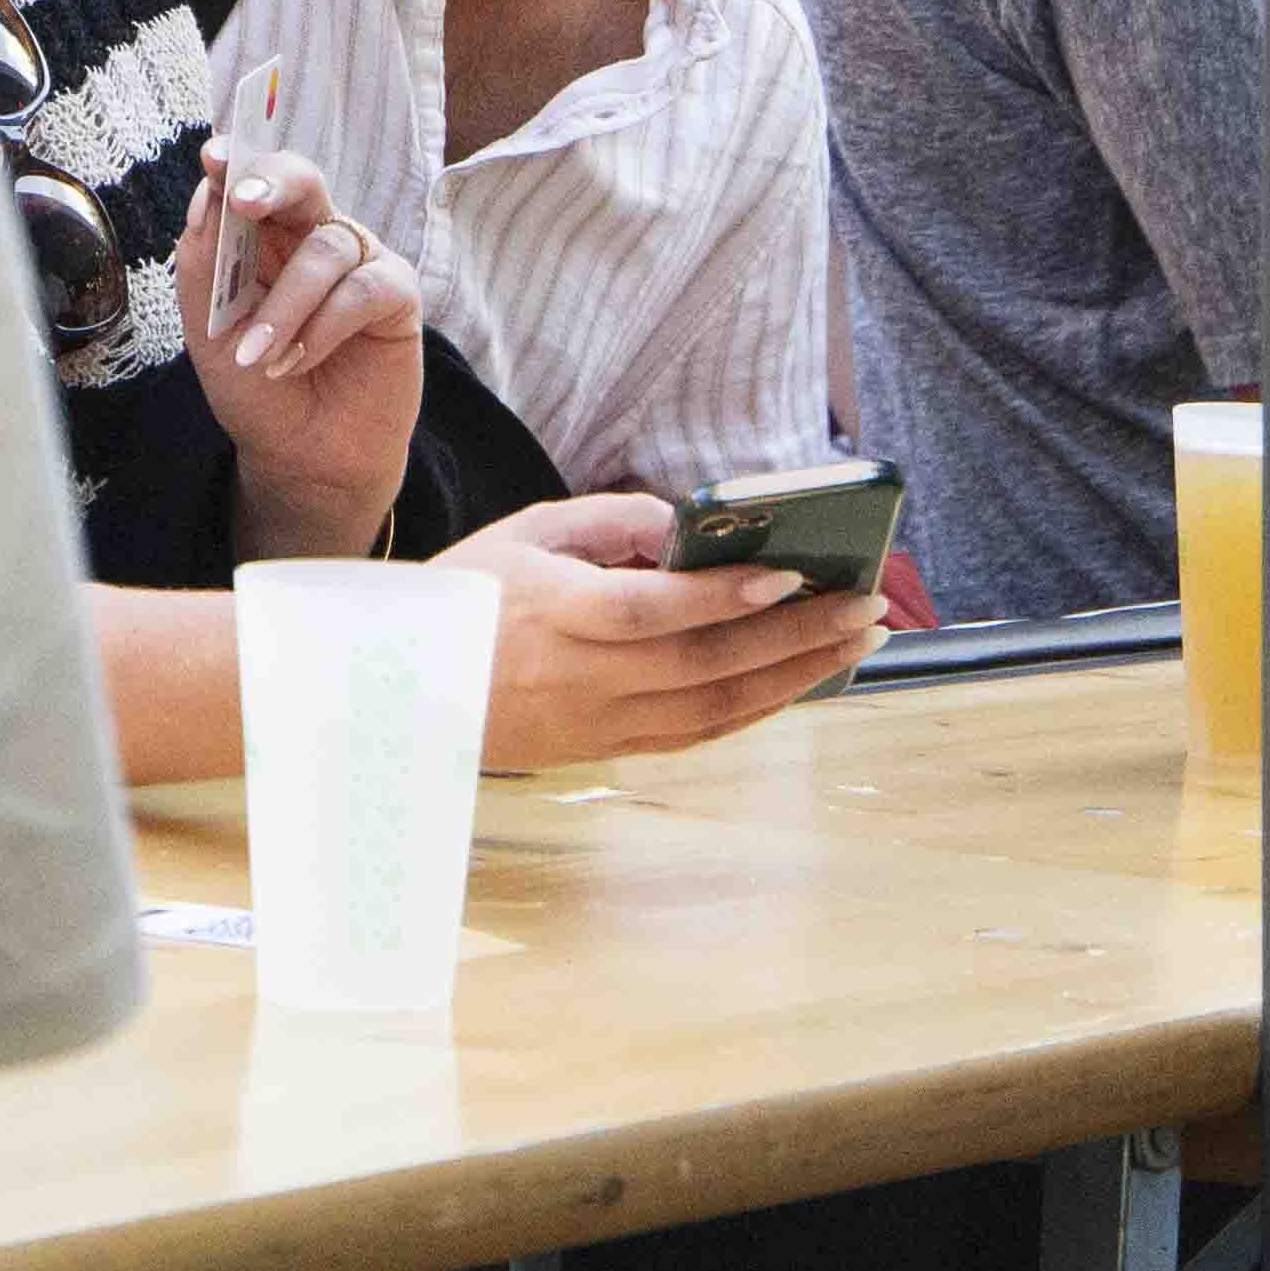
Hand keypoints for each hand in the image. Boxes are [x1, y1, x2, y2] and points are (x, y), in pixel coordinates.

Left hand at [177, 142, 422, 549]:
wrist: (301, 456)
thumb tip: (207, 197)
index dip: (235, 161)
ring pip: (326, 248)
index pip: (251, 182)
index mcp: (262, 236)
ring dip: (285, 306)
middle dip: (273, 182)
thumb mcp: (209, 331)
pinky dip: (323, 326)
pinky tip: (298, 362)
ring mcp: (358, 262)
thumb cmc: (255, 388)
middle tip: (244, 201)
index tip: (212, 157)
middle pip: (303, 180)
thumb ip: (204, 265)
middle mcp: (313, 236)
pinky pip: (363, 289)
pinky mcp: (397, 295)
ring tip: (259, 357)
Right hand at [440, 492, 882, 765]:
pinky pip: (700, 733)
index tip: (786, 574)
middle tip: (863, 606)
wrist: (405, 689)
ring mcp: (598, 723)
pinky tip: (802, 680)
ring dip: (795, 678)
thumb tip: (696, 528)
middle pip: (702, 665)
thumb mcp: (528, 531)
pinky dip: (760, 708)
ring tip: (855, 642)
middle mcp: (580, 677)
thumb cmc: (472, 594)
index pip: (646, 612)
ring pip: (715, 709)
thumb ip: (613, 521)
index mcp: (551, 612)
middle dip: (794, 637)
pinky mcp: (608, 748)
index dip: (719, 599)